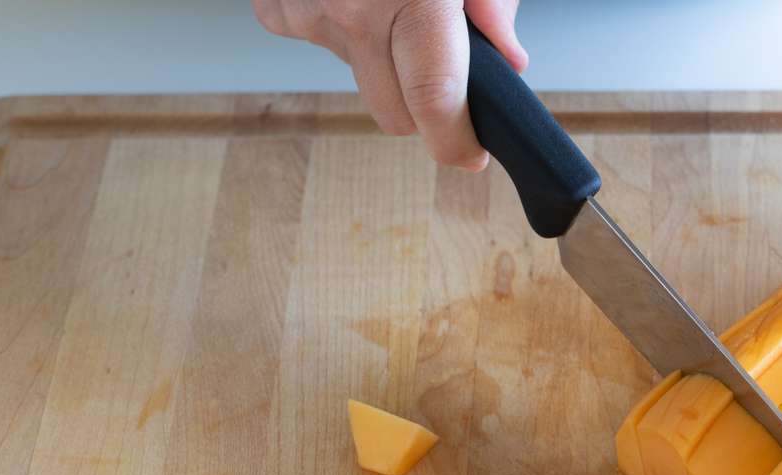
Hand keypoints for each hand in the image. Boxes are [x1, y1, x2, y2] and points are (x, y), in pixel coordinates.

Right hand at [253, 0, 526, 168]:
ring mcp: (306, 8)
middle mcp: (353, 10)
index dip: (456, 142)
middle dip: (423, 104)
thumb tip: (508, 56)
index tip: (470, 152)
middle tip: (441, 64)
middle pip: (393, 113)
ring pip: (356, 77)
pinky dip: (337, 24)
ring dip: (379, 55)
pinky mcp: (274, 2)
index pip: (434, 104)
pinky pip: (314, 41)